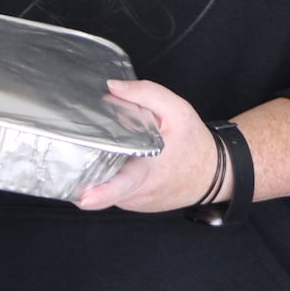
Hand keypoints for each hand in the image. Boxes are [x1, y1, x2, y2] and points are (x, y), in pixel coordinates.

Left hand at [74, 78, 220, 212]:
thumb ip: (144, 93)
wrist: (215, 174)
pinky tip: (112, 159)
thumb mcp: (176, 110)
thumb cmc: (195, 143)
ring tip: (103, 149)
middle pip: (98, 182)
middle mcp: (137, 193)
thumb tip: (111, 87)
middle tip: (74, 149)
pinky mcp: (131, 203)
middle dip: (81, 167)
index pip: (121, 186)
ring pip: (101, 184)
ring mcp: (133, 202)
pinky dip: (106, 174)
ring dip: (94, 168)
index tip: (84, 197)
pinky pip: (110, 187)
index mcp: (148, 172)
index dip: (100, 193)